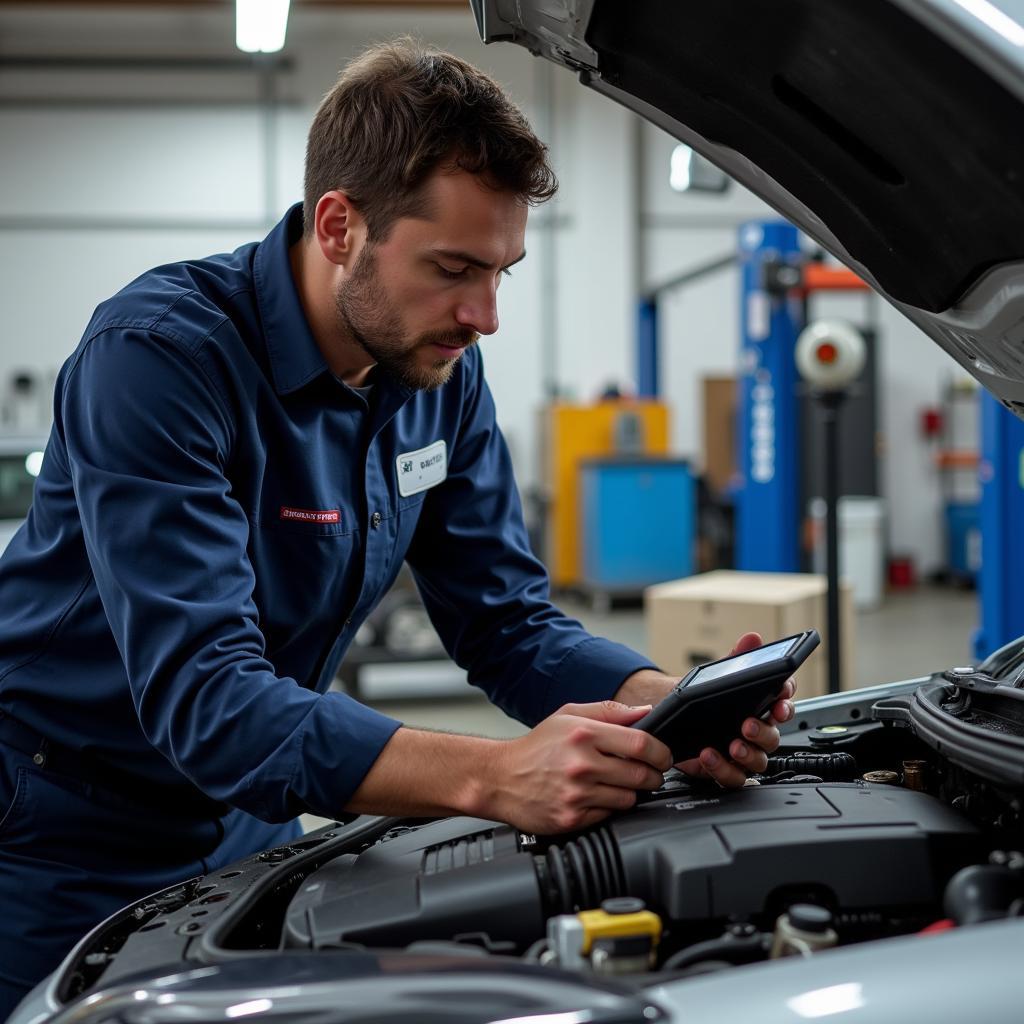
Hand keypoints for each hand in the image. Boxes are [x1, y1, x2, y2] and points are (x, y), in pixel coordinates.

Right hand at [489, 700, 672, 833]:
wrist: (499, 778)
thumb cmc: (535, 747)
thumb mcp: (568, 716)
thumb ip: (609, 711)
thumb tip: (645, 712)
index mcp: (584, 735)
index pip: (641, 744)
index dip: (660, 752)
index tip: (662, 756)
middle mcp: (581, 765)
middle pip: (642, 775)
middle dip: (653, 775)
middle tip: (648, 772)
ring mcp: (577, 794)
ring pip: (629, 798)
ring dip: (631, 792)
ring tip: (616, 783)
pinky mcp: (572, 818)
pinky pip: (609, 815)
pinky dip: (609, 807)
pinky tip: (595, 797)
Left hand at [677, 631, 795, 787]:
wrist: (671, 717)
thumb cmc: (701, 697)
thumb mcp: (717, 675)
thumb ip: (737, 658)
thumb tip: (753, 638)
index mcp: (760, 704)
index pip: (783, 699)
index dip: (786, 697)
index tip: (780, 693)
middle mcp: (756, 731)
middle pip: (774, 735)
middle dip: (764, 730)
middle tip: (748, 723)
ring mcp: (742, 752)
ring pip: (758, 760)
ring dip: (747, 753)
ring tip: (731, 744)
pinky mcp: (724, 768)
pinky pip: (733, 776)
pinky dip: (722, 768)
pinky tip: (708, 754)